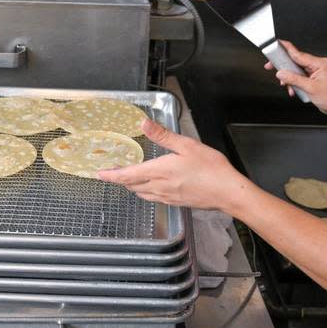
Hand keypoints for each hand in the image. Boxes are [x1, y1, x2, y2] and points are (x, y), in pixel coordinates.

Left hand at [96, 119, 250, 210]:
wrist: (227, 192)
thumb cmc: (211, 168)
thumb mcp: (187, 145)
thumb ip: (163, 136)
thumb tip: (144, 124)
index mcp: (159, 171)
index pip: (127, 175)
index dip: (111, 175)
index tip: (99, 174)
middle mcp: (159, 187)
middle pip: (131, 186)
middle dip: (120, 179)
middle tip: (111, 172)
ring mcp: (167, 197)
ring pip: (141, 193)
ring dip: (132, 186)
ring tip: (128, 177)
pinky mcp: (175, 203)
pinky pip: (153, 198)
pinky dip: (145, 191)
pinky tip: (150, 185)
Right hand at [264, 40, 326, 118]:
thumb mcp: (310, 88)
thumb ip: (294, 79)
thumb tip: (281, 73)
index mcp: (320, 63)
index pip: (299, 54)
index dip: (286, 49)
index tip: (278, 43)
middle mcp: (319, 65)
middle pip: (296, 62)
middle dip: (285, 68)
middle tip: (272, 67)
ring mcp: (316, 72)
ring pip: (297, 71)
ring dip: (290, 79)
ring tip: (288, 87)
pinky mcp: (314, 78)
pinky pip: (301, 77)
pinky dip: (295, 83)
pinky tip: (294, 90)